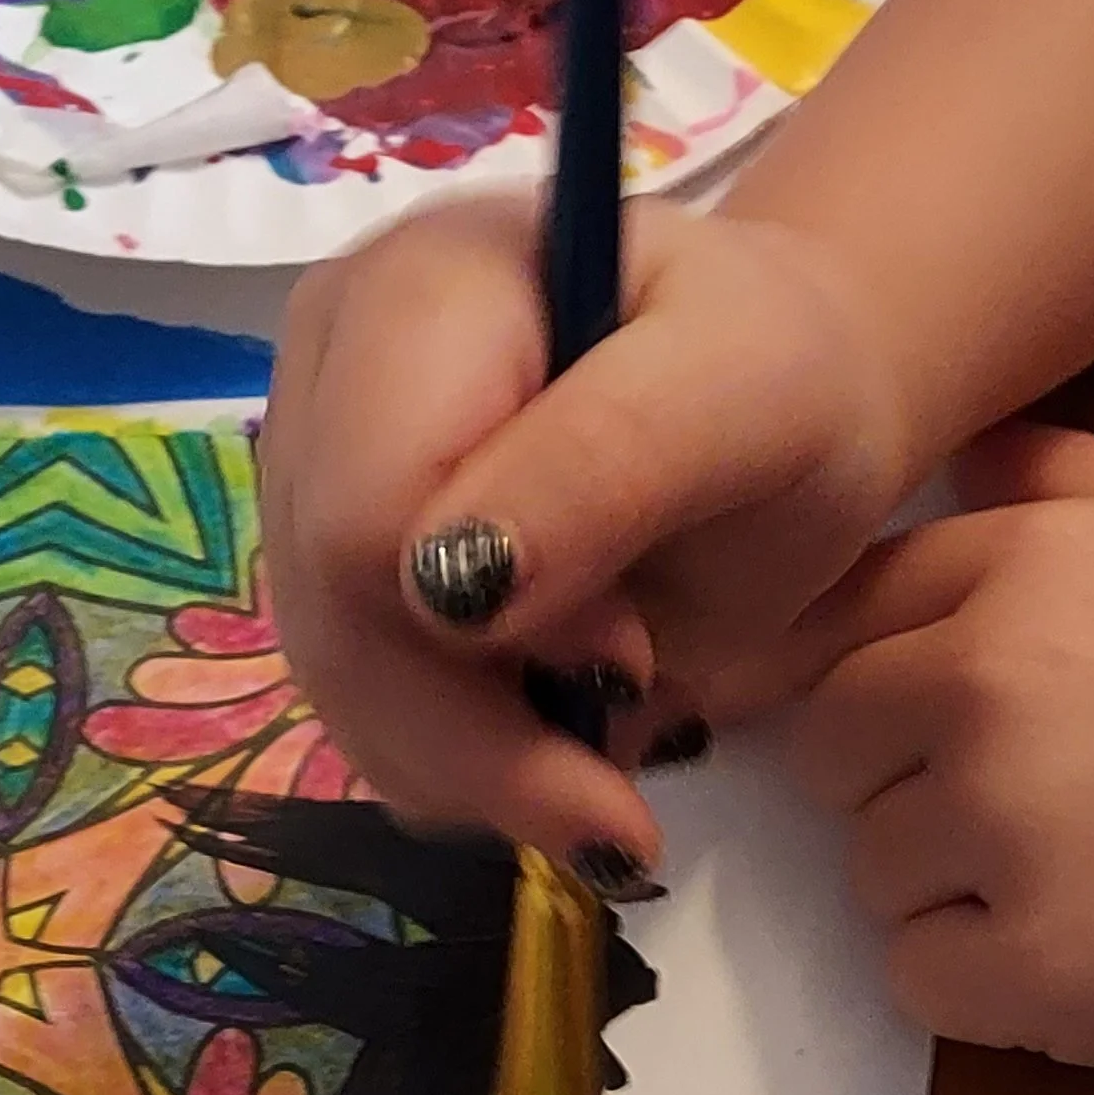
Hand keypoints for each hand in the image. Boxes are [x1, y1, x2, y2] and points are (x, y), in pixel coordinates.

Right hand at [260, 188, 912, 873]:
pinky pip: (355, 719)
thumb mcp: (749, 391)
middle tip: (620, 803)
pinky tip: (551, 748)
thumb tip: (449, 590)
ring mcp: (312, 481)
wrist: (778, 397)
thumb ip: (607, 461)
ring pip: (333, 689)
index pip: (363, 517)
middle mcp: (328, 377)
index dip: (482, 629)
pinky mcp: (327, 573)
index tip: (634, 667)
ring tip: (602, 780)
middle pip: (335, 617)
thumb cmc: (781, 375)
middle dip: (480, 742)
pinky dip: (458, 774)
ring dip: (473, 775)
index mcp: (417, 290)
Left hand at [782, 424, 1093, 1094]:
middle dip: (907, 783)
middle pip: (831, 746)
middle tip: (1054, 810)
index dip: (881, 676)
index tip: (950, 721)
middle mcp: (992, 680)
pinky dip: (987, 987)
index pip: (843, 614)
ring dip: (952, 891)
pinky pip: (921, 978)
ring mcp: (1004, 827)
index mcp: (1031, 563)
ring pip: (872, 871)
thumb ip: (1080, 491)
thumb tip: (975, 444)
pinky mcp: (1028, 967)